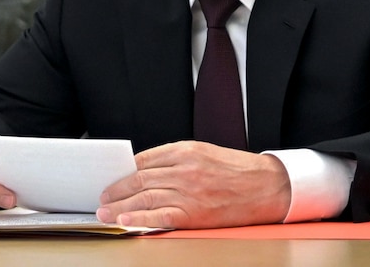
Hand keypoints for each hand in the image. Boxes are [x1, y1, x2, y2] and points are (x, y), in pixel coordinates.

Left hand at [95, 141, 290, 228]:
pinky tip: (124, 220)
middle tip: (101, 196)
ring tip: (104, 211)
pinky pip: (160, 215)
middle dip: (116, 188)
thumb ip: (176, 160)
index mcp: (186, 149)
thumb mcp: (205, 153)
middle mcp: (184, 168)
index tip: (111, 178)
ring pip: (145, 196)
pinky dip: (139, 218)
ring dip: (120, 204)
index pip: (144, 159)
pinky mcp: (195, 212)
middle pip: (140, 178)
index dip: (123, 171)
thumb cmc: (237, 170)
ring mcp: (189, 191)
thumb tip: (145, 171)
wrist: (269, 186)